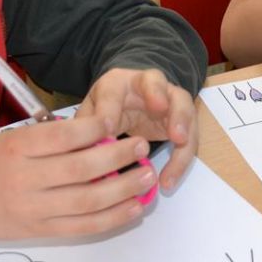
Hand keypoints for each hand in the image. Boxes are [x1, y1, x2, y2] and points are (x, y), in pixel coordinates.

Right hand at [0, 115, 154, 247]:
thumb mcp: (12, 138)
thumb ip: (50, 136)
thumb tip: (100, 132)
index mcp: (18, 147)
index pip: (63, 136)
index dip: (94, 128)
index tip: (116, 121)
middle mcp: (26, 178)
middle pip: (81, 169)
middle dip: (118, 157)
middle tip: (143, 146)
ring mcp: (34, 209)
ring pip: (88, 201)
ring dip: (124, 189)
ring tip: (148, 177)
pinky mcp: (41, 232)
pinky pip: (83, 227)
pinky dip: (112, 218)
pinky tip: (134, 208)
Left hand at [78, 68, 196, 192]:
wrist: (134, 97)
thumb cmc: (108, 107)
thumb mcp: (91, 112)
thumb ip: (84, 128)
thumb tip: (72, 156)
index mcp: (116, 83)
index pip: (112, 91)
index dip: (110, 108)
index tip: (108, 128)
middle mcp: (146, 84)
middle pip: (155, 81)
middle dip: (157, 94)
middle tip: (159, 107)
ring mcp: (169, 98)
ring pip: (181, 104)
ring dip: (181, 121)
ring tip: (179, 141)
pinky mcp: (182, 118)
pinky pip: (188, 136)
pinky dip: (181, 158)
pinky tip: (168, 180)